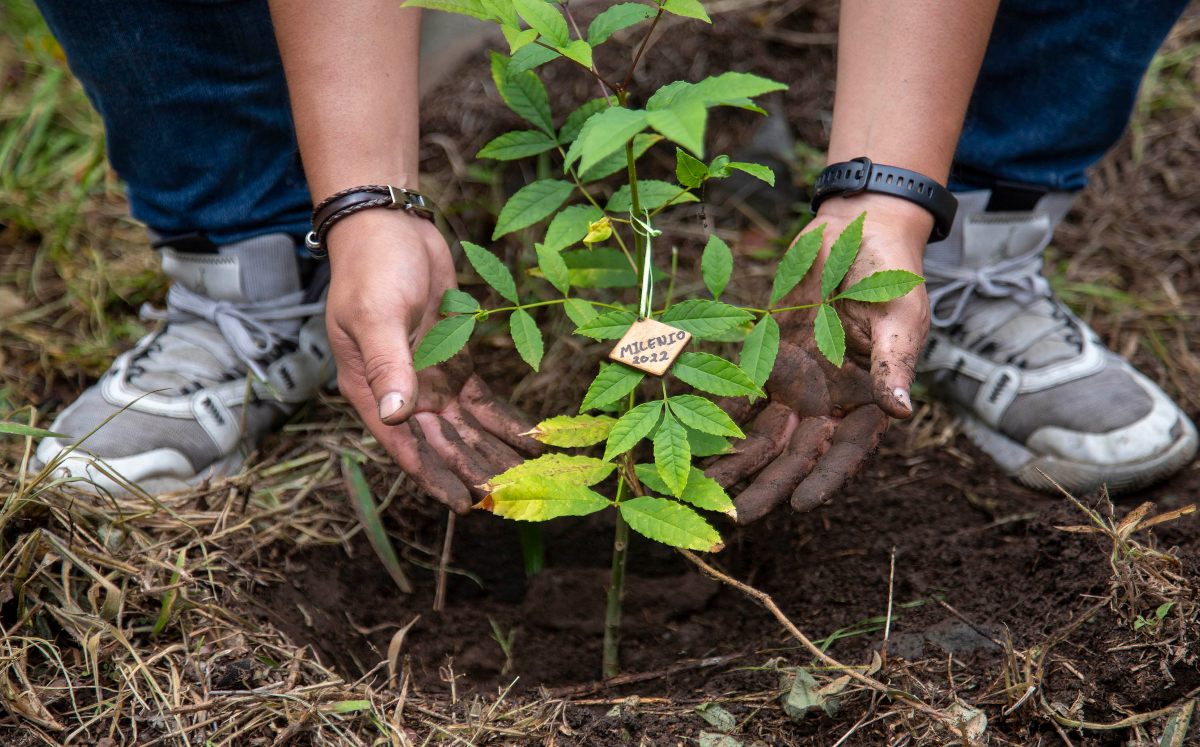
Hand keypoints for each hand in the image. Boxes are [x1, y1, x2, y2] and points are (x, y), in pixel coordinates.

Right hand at [325, 210, 540, 511]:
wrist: (390, 227)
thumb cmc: (372, 268)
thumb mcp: (376, 314)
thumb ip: (388, 364)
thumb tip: (394, 415)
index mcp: (372, 390)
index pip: (406, 446)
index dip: (435, 476)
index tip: (464, 504)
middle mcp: (402, 393)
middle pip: (443, 443)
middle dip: (475, 470)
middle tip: (511, 498)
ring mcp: (430, 379)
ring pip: (467, 428)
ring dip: (494, 453)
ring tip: (527, 480)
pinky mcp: (455, 361)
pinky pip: (482, 400)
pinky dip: (504, 420)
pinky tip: (531, 438)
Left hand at [706, 197, 931, 522]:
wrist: (858, 229)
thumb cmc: (891, 273)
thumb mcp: (901, 315)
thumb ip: (894, 363)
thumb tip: (901, 411)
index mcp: (867, 399)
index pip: (846, 449)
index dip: (825, 478)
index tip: (801, 506)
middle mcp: (828, 400)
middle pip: (795, 452)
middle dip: (766, 484)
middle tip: (736, 517)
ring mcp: (797, 382)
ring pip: (762, 432)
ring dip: (735, 459)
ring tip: (704, 487)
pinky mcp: (769, 360)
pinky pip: (741, 393)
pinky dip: (716, 412)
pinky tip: (688, 433)